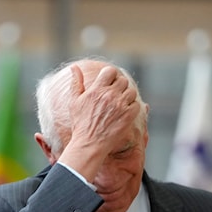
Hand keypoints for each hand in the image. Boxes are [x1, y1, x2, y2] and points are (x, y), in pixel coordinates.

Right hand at [57, 64, 139, 179]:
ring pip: (131, 91)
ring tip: (120, 104)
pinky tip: (125, 112)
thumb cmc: (80, 124)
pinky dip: (133, 107)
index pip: (110, 71)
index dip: (111, 75)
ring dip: (127, 96)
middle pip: (122, 80)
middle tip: (115, 95)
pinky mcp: (128, 115)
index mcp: (96, 89)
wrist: (89, 144)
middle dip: (119, 86)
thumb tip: (74, 67)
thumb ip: (76, 82)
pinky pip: (136, 104)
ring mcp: (120, 105)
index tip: (110, 82)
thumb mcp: (74, 102)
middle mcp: (109, 95)